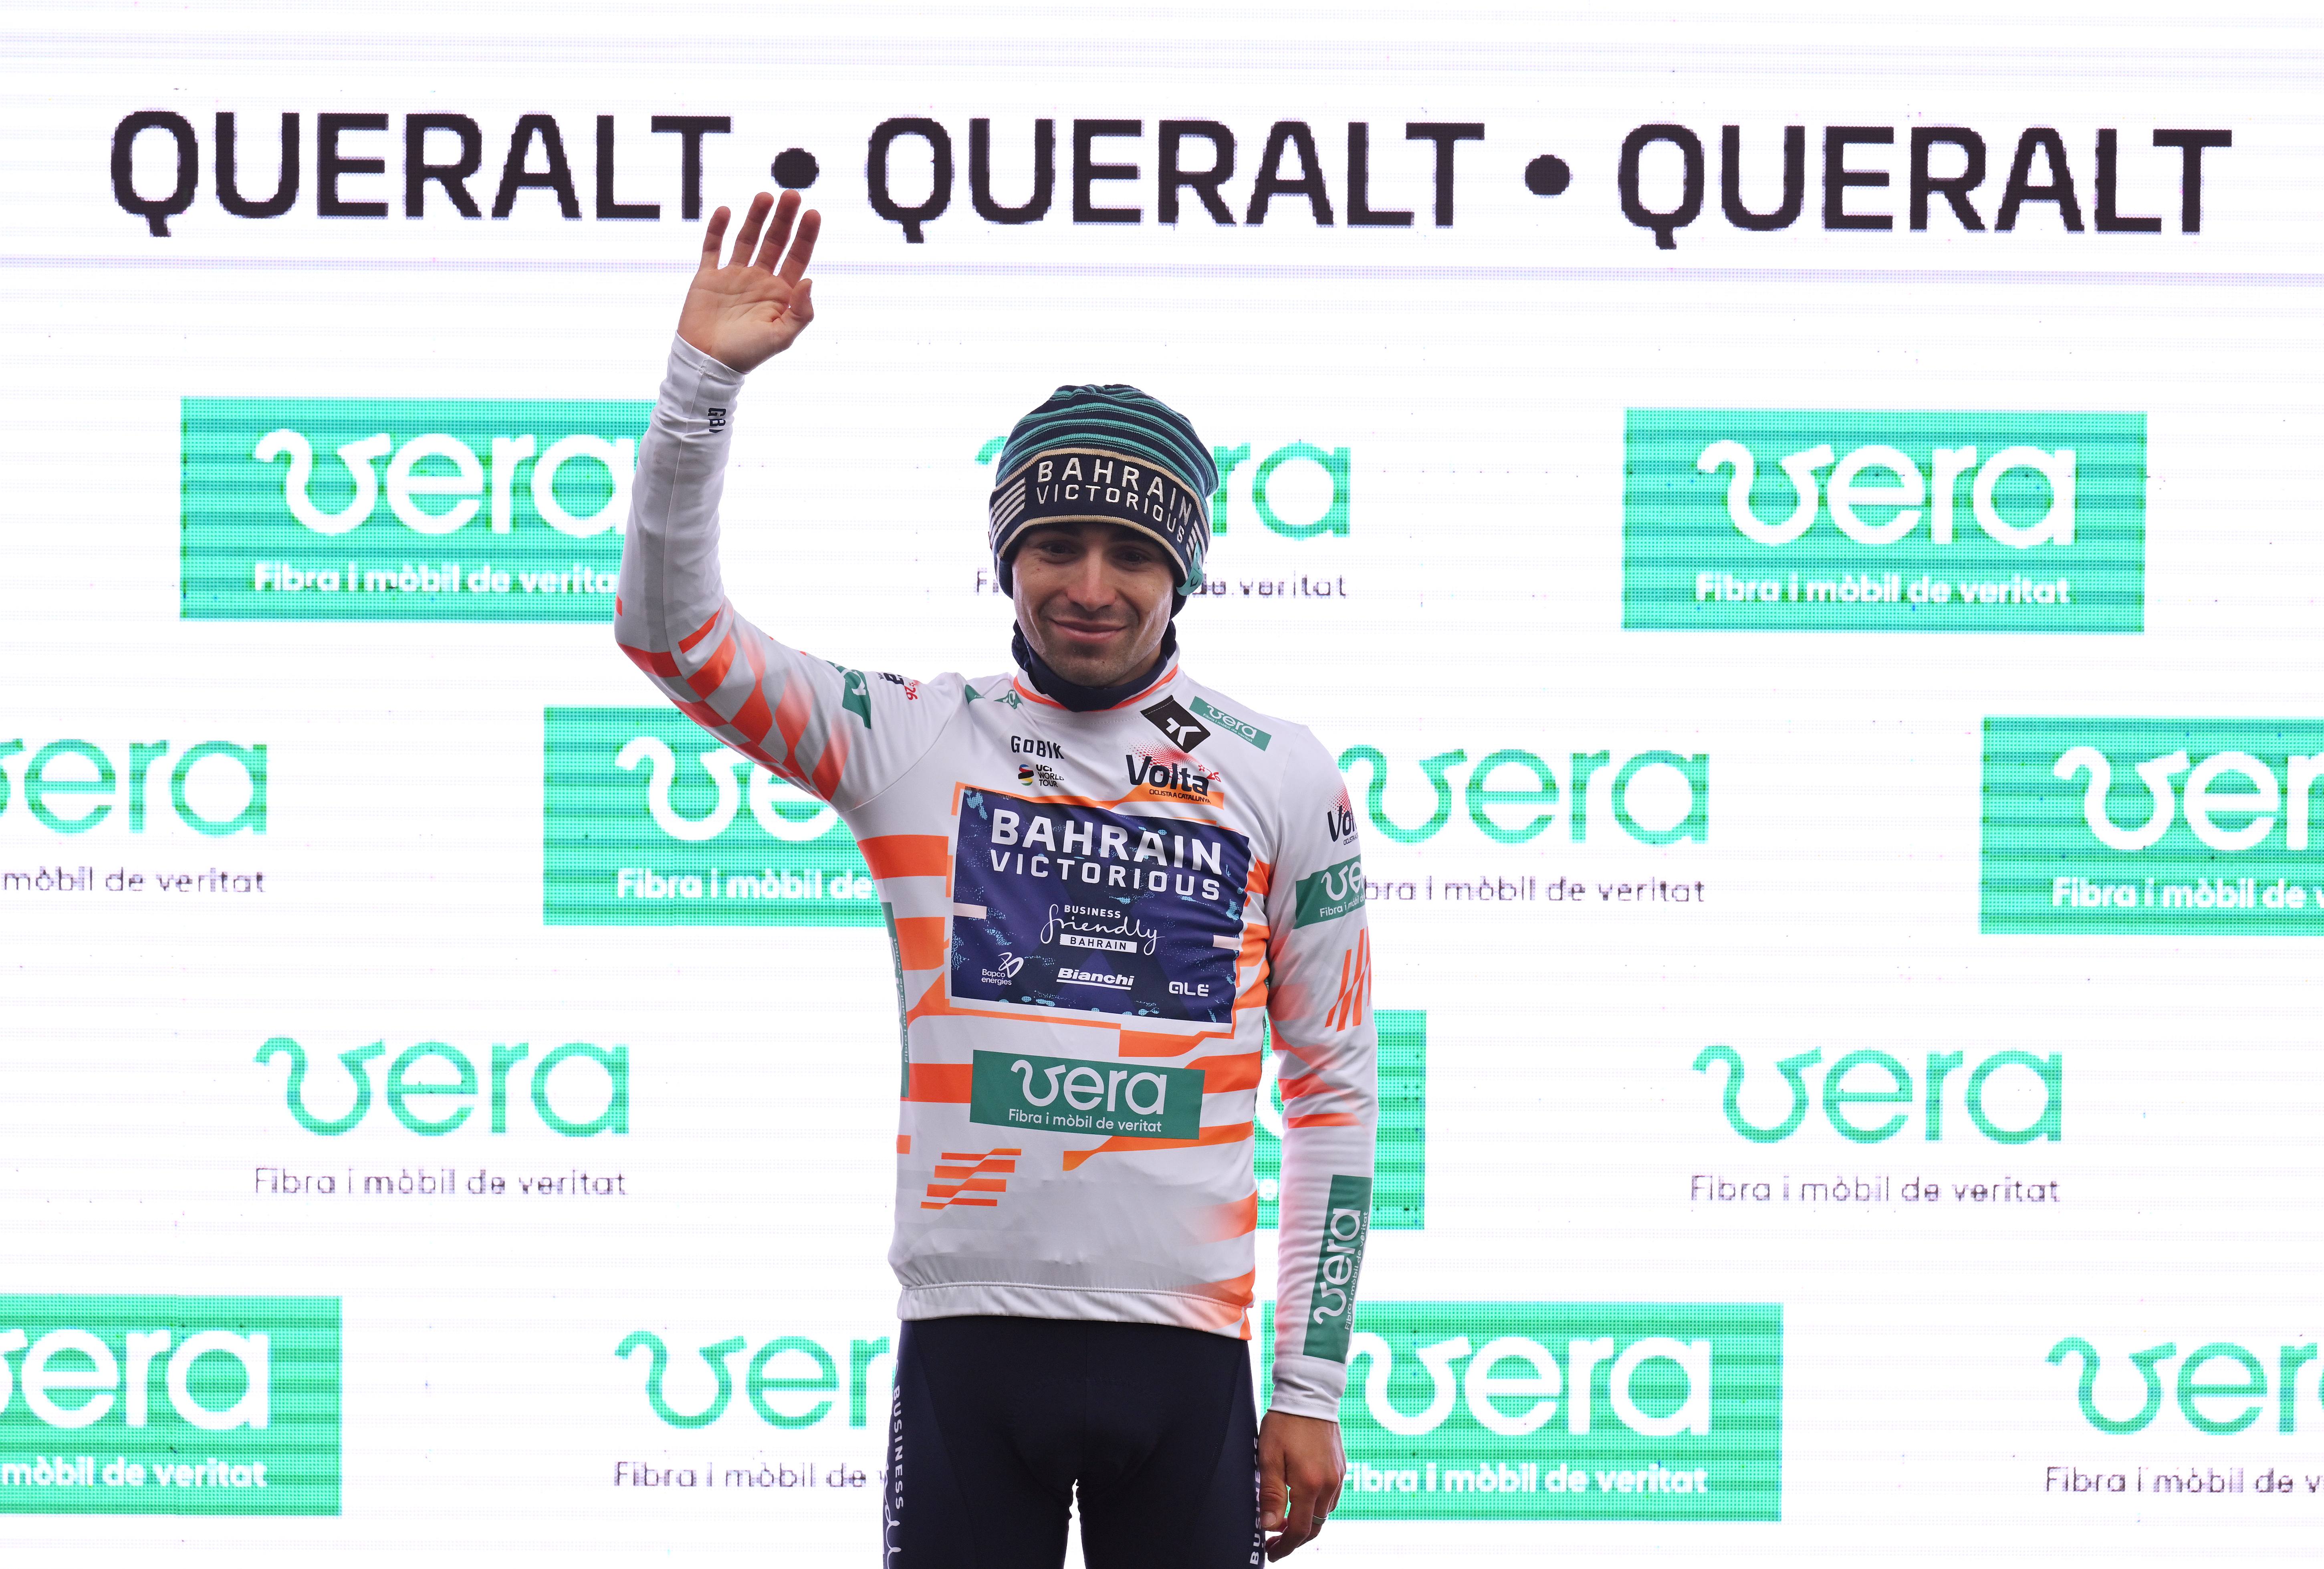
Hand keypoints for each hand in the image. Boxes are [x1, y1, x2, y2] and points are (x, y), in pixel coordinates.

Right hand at [676, 190, 819, 374]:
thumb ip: (800, 312)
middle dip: (784, 219)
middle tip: (792, 195)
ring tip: (765, 196)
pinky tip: (725, 211)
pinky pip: (712, 248)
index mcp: (780, 294)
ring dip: (756, 217)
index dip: (805, 236)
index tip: (813, 213)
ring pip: (747, 239)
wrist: (707, 363)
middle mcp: (759, 281)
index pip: (797, 257)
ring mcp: (733, 277)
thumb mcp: (781, 337)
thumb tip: (809, 279)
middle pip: (775, 242)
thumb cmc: (747, 355)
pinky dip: (717, 229)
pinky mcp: (708, 277)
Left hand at [1258, 1410, 1343, 1559]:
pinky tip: (1302, 1501)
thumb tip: (1268, 1525)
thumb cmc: (1285, 1422)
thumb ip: (1269, 1494)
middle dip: (1295, 1539)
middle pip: (1315, 1526)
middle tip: (1275, 1542)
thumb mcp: (1269, 1457)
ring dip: (1306, 1523)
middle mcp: (1328, 1484)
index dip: (1285, 1545)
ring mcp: (1338, 1476)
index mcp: (1309, 1483)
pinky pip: (1331, 1498)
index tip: (1272, 1552)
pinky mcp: (1341, 1467)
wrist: (1309, 1394)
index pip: (1299, 1529)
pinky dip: (1316, 1507)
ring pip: (1324, 1513)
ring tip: (1285, 1522)